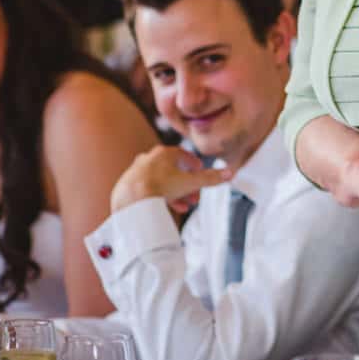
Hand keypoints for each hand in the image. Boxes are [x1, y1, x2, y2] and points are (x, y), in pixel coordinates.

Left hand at [109, 145, 232, 213]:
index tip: (199, 172)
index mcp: (164, 152)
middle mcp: (149, 158)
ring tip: (183, 204)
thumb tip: (230, 173)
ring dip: (174, 192)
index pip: (184, 155)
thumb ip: (210, 178)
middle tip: (194, 196)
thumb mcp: (191, 183)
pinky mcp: (128, 184)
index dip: (194, 165)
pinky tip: (166, 206)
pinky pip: (148, 188)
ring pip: (161, 180)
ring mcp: (137, 171)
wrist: (131, 200)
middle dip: (186, 184)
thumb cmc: (160, 187)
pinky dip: (159, 196)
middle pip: (173, 170)